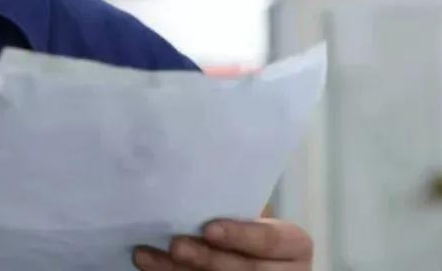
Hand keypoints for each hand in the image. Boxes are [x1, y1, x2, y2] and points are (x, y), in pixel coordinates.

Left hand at [133, 218, 312, 270]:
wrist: (253, 255)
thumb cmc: (250, 226)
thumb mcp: (256, 214)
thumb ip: (238, 207)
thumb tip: (196, 179)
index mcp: (294, 245)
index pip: (269, 240)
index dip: (240, 235)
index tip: (209, 228)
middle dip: (206, 259)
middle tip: (176, 245)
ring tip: (147, 256)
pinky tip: (151, 267)